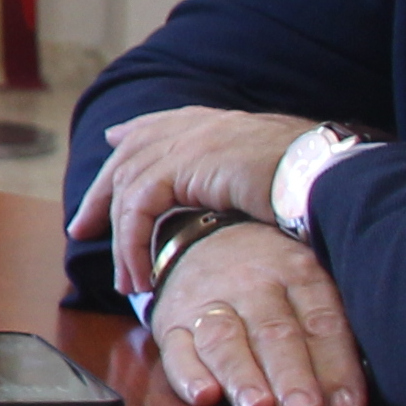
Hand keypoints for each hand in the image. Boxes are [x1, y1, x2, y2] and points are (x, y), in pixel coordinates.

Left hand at [69, 103, 314, 291]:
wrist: (324, 175)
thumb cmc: (312, 184)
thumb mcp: (269, 177)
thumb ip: (241, 180)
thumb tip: (239, 200)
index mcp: (216, 123)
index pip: (160, 123)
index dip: (132, 134)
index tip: (114, 142)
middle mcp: (195, 126)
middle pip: (128, 156)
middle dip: (102, 193)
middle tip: (81, 228)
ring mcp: (185, 142)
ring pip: (129, 191)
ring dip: (122, 242)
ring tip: (127, 282)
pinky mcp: (180, 166)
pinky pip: (138, 210)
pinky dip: (132, 246)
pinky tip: (139, 276)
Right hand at [138, 224, 367, 405]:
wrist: (202, 237)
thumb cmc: (272, 278)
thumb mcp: (309, 281)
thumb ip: (331, 330)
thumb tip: (354, 395)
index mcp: (297, 272)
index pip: (321, 321)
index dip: (336, 366)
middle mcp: (252, 284)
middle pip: (274, 332)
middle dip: (291, 376)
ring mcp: (207, 302)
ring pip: (225, 340)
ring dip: (242, 376)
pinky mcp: (170, 323)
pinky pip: (176, 349)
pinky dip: (187, 375)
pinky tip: (204, 396)